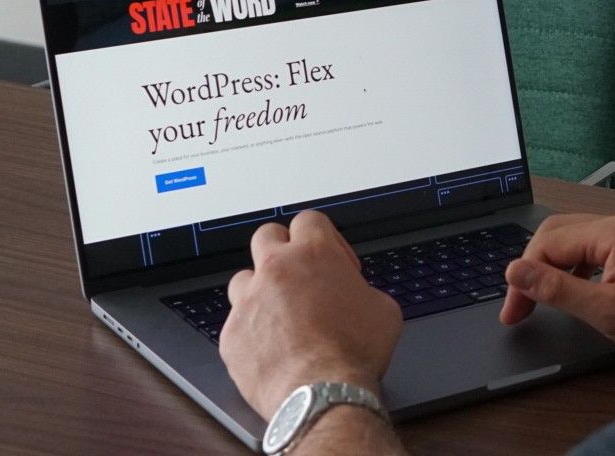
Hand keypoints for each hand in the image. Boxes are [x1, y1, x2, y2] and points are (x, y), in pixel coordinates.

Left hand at [219, 210, 402, 417]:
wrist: (324, 394)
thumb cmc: (355, 353)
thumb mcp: (382, 308)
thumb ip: (361, 289)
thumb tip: (356, 295)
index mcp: (315, 254)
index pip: (309, 220)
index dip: (323, 239)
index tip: (332, 262)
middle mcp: (276, 269)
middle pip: (267, 236)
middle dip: (282, 252)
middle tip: (299, 276)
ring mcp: (248, 301)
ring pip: (244, 279)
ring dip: (260, 291)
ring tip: (281, 316)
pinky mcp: (232, 334)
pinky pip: (236, 323)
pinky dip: (251, 332)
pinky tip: (271, 348)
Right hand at [499, 213, 614, 361]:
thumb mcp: (606, 311)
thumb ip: (557, 289)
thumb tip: (517, 272)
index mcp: (614, 231)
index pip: (549, 242)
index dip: (524, 277)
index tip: (513, 311)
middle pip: (560, 233)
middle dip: (534, 267)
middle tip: (519, 305)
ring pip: (578, 240)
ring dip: (554, 267)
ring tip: (541, 299)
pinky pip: (598, 248)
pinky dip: (577, 267)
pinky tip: (575, 291)